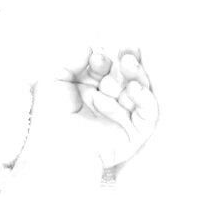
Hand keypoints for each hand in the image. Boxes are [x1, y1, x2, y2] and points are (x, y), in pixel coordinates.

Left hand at [33, 47, 159, 169]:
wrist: (54, 150)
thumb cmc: (48, 119)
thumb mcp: (53, 81)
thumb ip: (70, 61)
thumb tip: (89, 46)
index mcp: (89, 91)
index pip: (106, 70)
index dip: (105, 60)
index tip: (96, 56)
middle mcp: (108, 103)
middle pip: (126, 77)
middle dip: (128, 61)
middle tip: (128, 48)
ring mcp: (122, 118)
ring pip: (140, 91)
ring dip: (137, 75)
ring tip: (128, 63)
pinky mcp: (134, 134)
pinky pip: (148, 114)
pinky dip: (145, 98)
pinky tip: (135, 87)